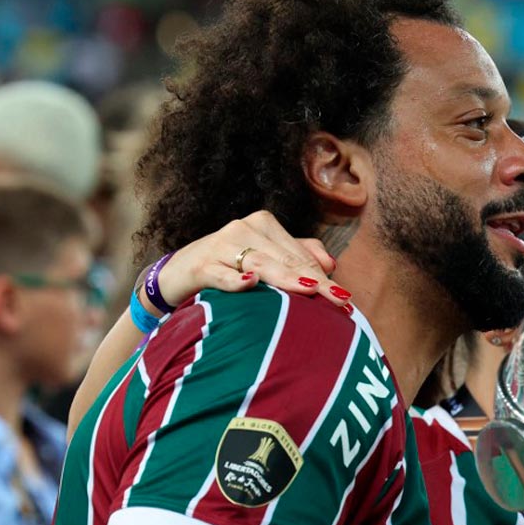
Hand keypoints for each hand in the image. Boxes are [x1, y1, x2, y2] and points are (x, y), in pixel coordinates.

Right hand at [153, 210, 351, 311]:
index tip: (345, 297)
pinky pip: (220, 273)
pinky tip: (249, 284)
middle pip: (285, 259)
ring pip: (260, 263)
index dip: (323, 276)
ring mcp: (221, 245)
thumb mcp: (265, 258)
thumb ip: (297, 254)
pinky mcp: (200, 264)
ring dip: (285, 278)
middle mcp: (245, 229)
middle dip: (313, 281)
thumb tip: (331, 263)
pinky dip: (234, 280)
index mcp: (265, 225)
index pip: (300, 254)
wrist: (178, 274)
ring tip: (310, 291)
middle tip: (339, 300)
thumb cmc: (229, 266)